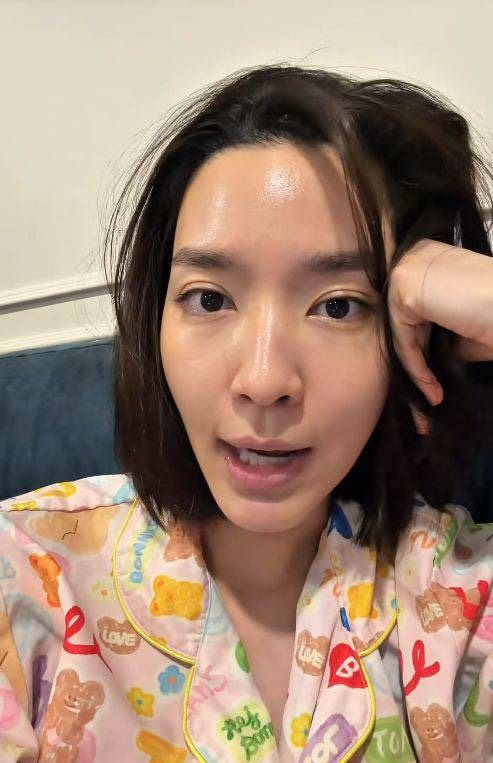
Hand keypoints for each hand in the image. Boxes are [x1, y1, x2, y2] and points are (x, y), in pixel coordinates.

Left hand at [387, 239, 492, 405]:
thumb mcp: (463, 323)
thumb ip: (439, 330)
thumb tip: (425, 351)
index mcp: (433, 255)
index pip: (418, 304)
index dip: (426, 340)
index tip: (437, 373)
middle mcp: (417, 255)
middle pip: (407, 316)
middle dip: (420, 355)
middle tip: (434, 388)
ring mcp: (406, 269)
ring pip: (402, 329)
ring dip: (418, 367)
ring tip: (435, 392)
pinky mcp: (402, 289)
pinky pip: (402, 337)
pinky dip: (416, 366)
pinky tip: (431, 387)